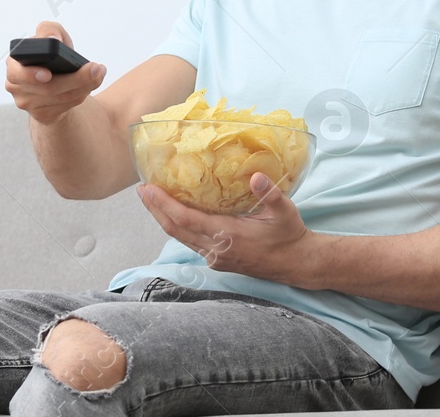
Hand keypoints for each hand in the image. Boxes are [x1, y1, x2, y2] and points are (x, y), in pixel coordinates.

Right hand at [4, 21, 106, 124]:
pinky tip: (89, 85)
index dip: (32, 74)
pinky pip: (65, 107)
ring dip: (85, 86)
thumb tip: (52, 38)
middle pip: (47, 88)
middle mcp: (16, 86)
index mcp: (14, 65)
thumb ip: (48, 30)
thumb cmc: (49, 56)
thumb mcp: (50, 36)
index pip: (17, 72)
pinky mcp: (41, 114)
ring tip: (99, 73)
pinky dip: (81, 95)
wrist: (51, 79)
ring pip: (61, 98)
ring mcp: (27, 103)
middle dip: (75, 79)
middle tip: (94, 69)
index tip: (48, 74)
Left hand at [136, 172, 325, 288]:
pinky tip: (175, 214)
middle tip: (142, 190)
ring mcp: (216, 258)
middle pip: (175, 230)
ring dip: (164, 218)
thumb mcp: (285, 211)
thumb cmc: (290, 235)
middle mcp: (217, 249)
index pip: (186, 219)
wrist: (297, 264)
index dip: (164, 204)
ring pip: (181, 238)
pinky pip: (191, 243)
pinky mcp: (219, 261)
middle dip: (156, 209)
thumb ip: (269, 193)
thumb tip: (256, 176)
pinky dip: (179, 228)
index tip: (148, 189)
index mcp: (228, 235)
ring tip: (152, 199)